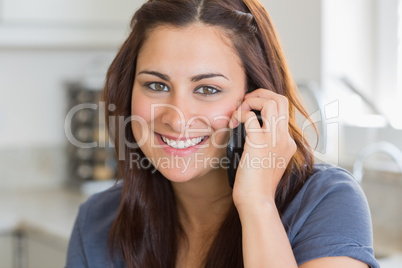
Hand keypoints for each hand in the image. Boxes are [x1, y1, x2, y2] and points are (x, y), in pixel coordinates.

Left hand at [229, 88, 296, 209]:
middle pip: (281, 99)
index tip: (249, 109)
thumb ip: (263, 145)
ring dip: (252, 100)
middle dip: (261, 94)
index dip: (265, 103)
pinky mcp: (260, 143)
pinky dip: (240, 114)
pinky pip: (251, 116)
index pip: (282, 110)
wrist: (257, 201)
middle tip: (245, 102)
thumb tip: (247, 130)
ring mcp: (274, 139)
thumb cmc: (256, 185)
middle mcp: (284, 138)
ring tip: (239, 111)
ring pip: (271, 101)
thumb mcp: (266, 161)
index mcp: (287, 142)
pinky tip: (233, 123)